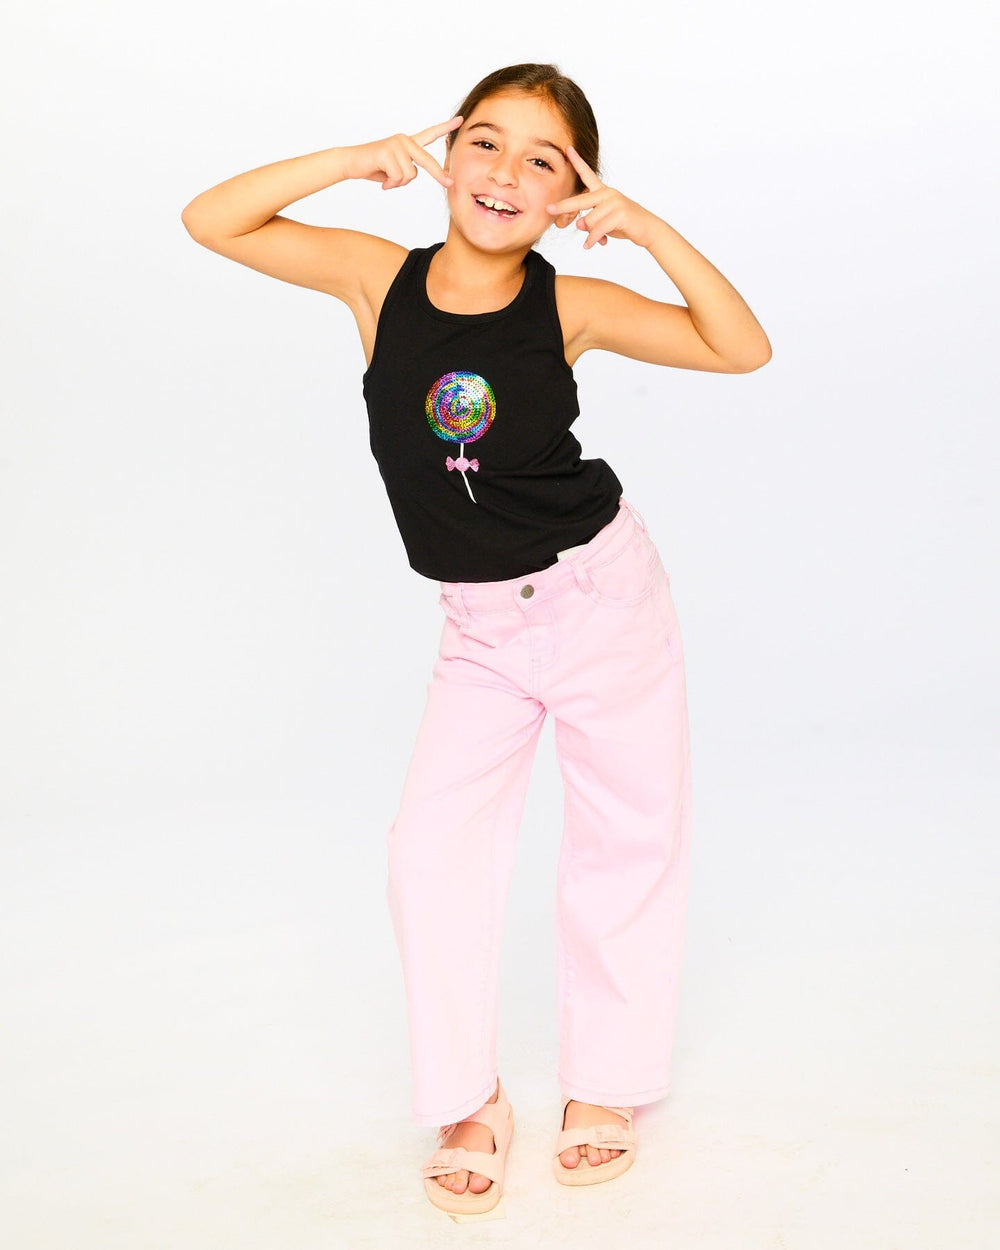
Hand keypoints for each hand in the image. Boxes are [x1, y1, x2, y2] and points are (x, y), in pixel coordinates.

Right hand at [340, 117, 462, 189]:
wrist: (350, 163)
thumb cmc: (374, 168)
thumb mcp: (396, 171)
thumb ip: (408, 169)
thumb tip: (415, 173)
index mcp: (408, 143)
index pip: (430, 134)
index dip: (445, 128)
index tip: (460, 120)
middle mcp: (404, 140)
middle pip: (427, 161)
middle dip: (439, 175)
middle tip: (450, 183)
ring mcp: (396, 144)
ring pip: (410, 175)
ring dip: (398, 182)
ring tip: (386, 178)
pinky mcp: (386, 151)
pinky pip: (398, 176)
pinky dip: (390, 183)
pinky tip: (382, 179)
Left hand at [546, 147, 660, 249]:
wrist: (647, 228)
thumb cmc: (624, 223)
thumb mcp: (604, 220)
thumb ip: (590, 220)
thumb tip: (580, 225)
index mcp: (603, 192)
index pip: (588, 174)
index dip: (577, 162)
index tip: (567, 149)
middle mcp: (608, 194)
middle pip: (580, 201)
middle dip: (563, 206)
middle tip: (548, 209)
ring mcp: (614, 202)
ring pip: (589, 221)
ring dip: (589, 233)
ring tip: (595, 238)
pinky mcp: (620, 214)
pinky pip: (598, 230)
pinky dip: (592, 240)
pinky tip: (589, 245)